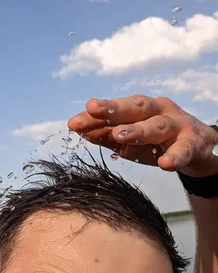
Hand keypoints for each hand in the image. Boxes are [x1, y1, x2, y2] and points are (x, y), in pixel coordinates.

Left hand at [68, 95, 217, 177]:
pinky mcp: (194, 143)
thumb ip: (107, 135)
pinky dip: (176, 156)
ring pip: (158, 126)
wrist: (198, 149)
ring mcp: (178, 126)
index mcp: (142, 109)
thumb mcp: (131, 139)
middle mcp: (160, 111)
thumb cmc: (158, 141)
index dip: (95, 116)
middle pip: (136, 108)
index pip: (116, 110)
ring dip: (139, 130)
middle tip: (93, 109)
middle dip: (113, 109)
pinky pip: (184, 150)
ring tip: (120, 135)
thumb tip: (81, 132)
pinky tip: (166, 164)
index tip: (74, 123)